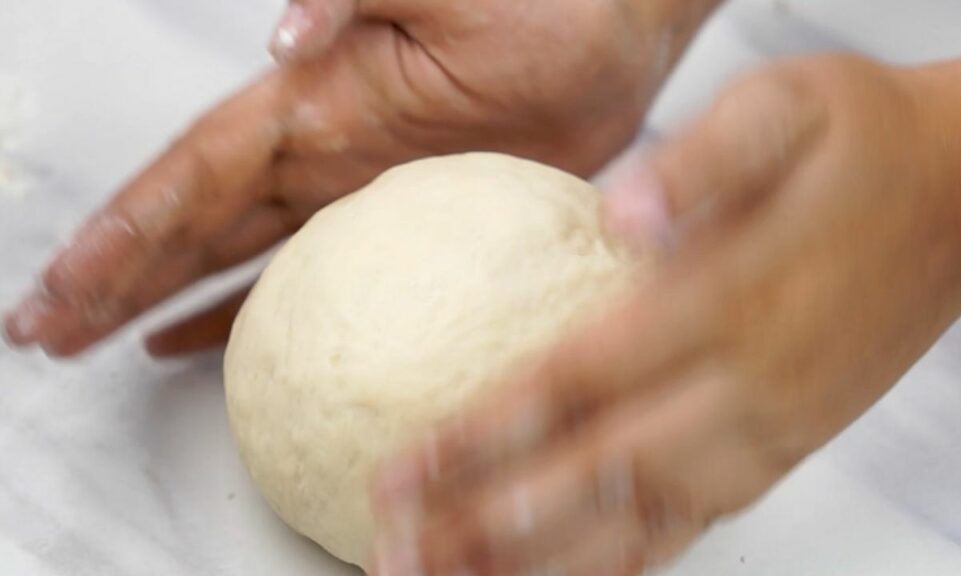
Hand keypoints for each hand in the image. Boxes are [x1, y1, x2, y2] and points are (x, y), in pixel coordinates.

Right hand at [4, 0, 721, 356]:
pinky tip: (197, 342)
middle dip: (115, 275)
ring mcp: (350, 192)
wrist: (612, 31)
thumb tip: (284, 33)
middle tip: (43, 330)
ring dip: (159, 298)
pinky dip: (244, 310)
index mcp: (314, 99)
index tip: (66, 282)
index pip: (196, 173)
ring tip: (92, 340)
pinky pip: (303, 277)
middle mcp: (315, 150)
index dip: (128, 228)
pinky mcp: (397, 225)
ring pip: (231, 256)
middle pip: (192, 224)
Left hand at [370, 55, 960, 575]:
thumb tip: (619, 214)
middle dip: (488, 524)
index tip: (404, 466)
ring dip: (539, 563)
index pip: (580, 382)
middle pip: (597, 476)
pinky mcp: (786, 449)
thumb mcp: (785, 104)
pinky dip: (620, 562)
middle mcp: (750, 385)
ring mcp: (771, 430)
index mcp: (731, 297)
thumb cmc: (865, 141)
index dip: (484, 433)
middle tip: (399, 551)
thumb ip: (702, 160)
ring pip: (641, 520)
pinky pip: (694, 523)